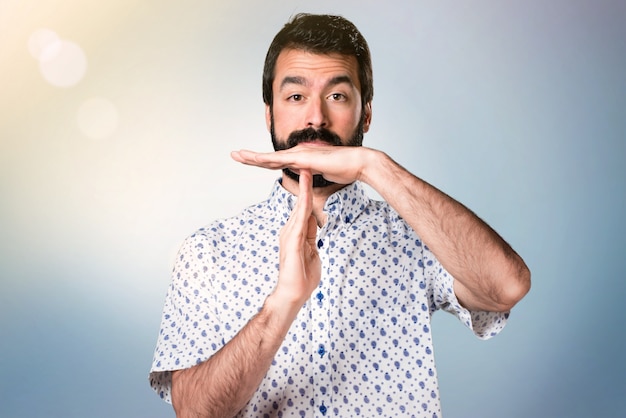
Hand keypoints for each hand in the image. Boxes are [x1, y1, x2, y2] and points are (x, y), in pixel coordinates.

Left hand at [231, 145, 373, 185]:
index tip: (248, 161)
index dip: (262, 161)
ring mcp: (300, 155)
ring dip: (254, 157)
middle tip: (235, 154)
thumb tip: (306, 177)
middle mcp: (298, 154)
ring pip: (271, 157)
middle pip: (270, 158)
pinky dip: (267, 159)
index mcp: (301, 159)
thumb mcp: (323, 174)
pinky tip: (256, 159)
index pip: (277, 162)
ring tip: (238, 155)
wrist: (358, 163)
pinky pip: (281, 160)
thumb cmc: (345, 169)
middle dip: (251, 157)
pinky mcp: (304, 158)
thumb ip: (312, 175)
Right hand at [272, 169, 320, 305]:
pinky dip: (303, 205)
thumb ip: (311, 237)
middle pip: (300, 202)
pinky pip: (299, 220)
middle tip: (307, 162)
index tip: (312, 176)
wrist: (292, 294)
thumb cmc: (302, 278)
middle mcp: (289, 230)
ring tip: (306, 170)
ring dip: (304, 189)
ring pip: (299, 207)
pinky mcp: (292, 241)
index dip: (308, 191)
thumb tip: (314, 225)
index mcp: (295, 233)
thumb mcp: (311, 252)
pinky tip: (306, 194)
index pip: (304, 208)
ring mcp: (289, 235)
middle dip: (304, 183)